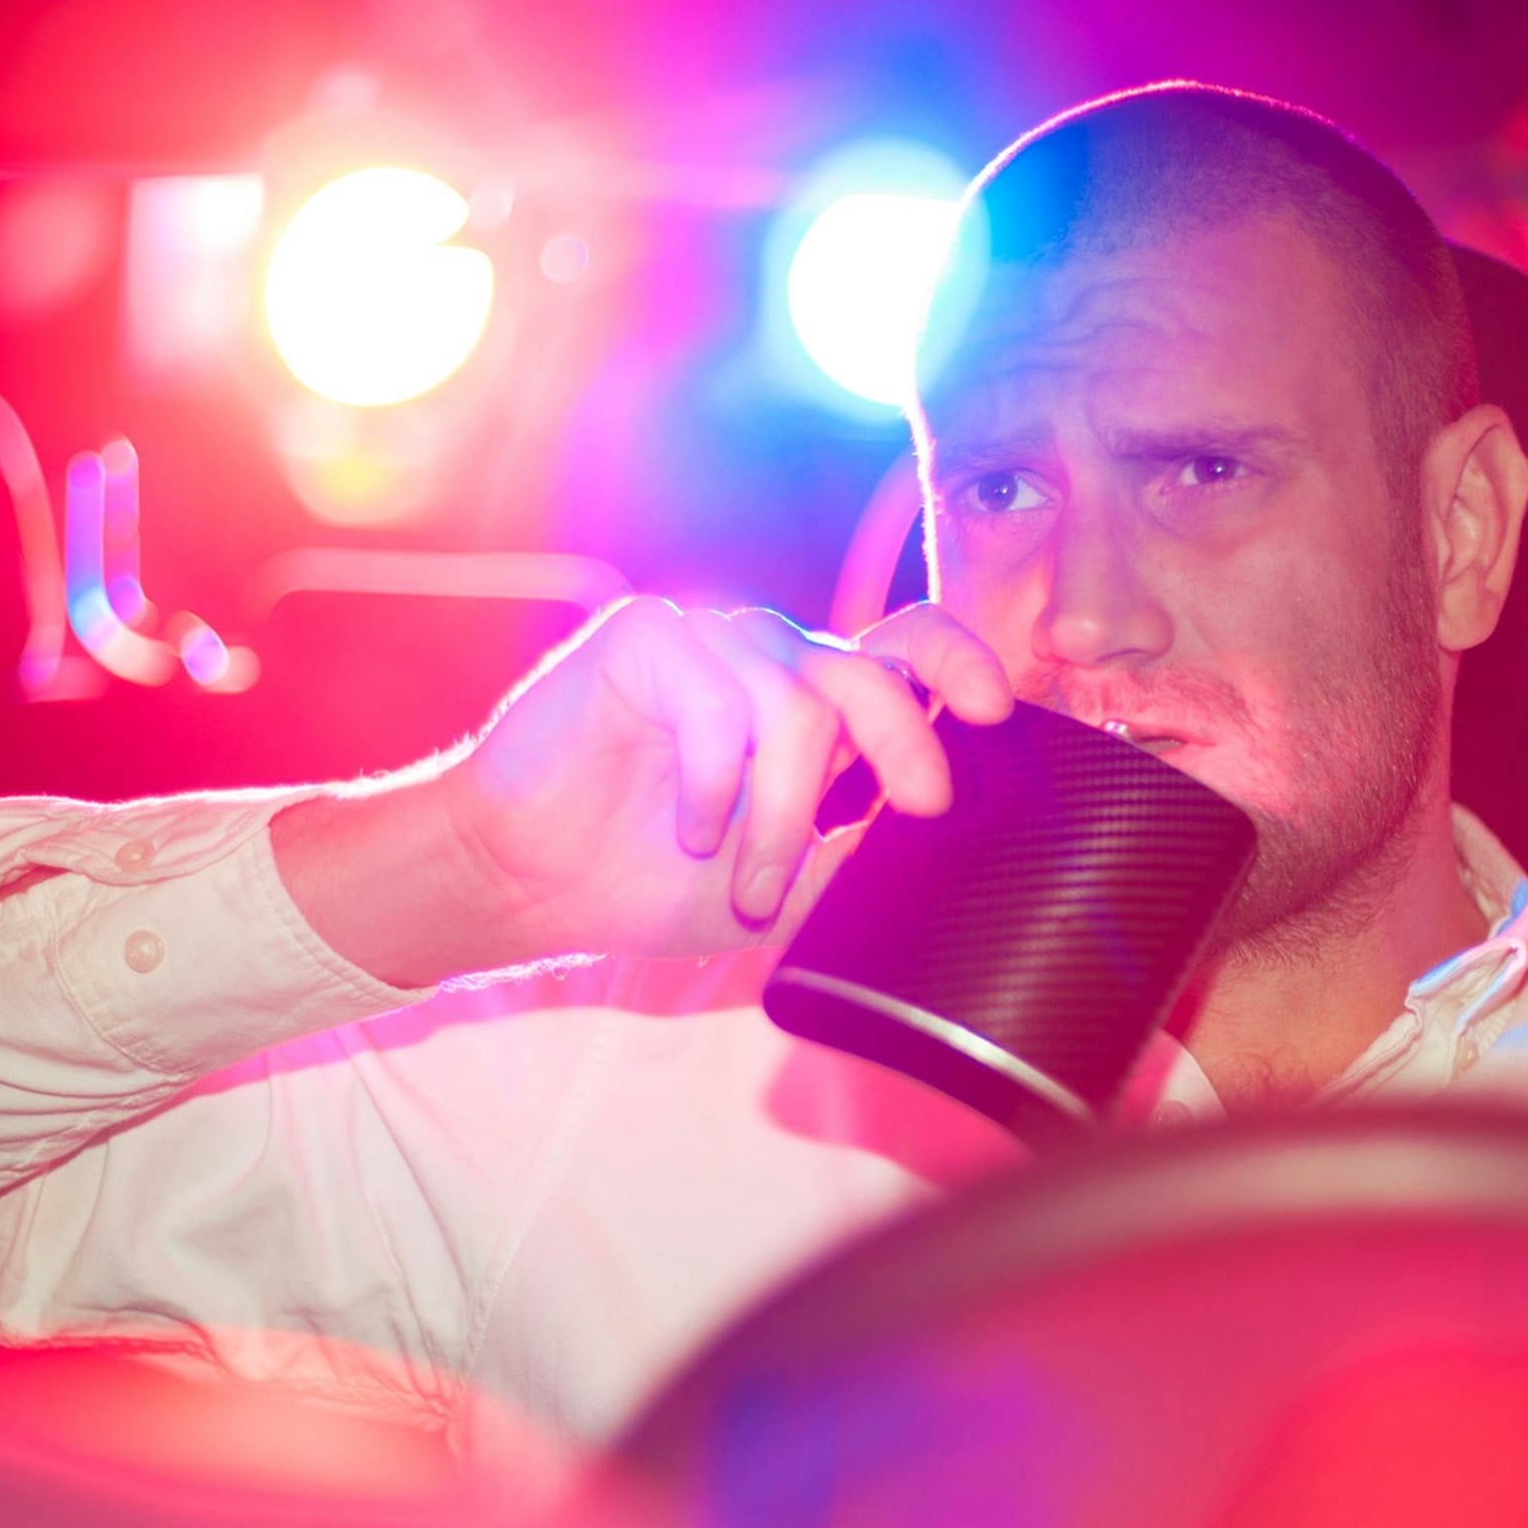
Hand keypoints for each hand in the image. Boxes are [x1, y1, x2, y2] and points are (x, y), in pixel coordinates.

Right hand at [434, 597, 1011, 965]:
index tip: (997, 711)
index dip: (958, 661)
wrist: (530, 884)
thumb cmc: (650, 882)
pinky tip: (689, 832)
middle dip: (907, 747)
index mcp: (815, 704)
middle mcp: (771, 660)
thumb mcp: (785, 891)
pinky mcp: (644, 637)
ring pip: (795, 705)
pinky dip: (712, 785)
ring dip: (781, 815)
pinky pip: (715, 701)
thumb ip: (857, 858)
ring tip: (746, 885)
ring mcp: (709, 640)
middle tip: (921, 809)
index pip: (907, 648)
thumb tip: (941, 849)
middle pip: (872, 670)